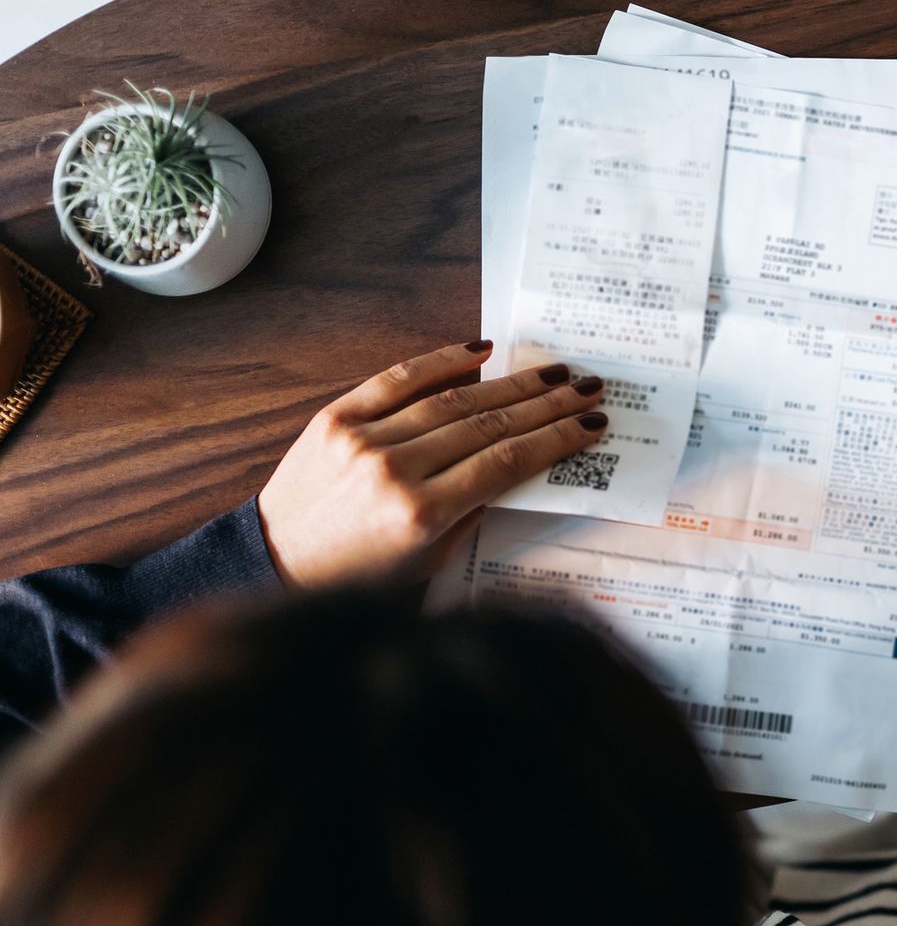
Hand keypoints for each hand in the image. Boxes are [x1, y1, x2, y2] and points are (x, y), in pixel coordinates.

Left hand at [257, 340, 606, 587]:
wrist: (275, 562)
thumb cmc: (358, 575)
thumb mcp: (429, 559)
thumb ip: (473, 510)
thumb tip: (520, 462)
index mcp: (421, 515)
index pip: (506, 462)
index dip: (556, 440)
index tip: (591, 426)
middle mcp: (394, 471)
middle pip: (489, 425)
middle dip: (547, 405)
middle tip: (587, 387)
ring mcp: (363, 440)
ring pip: (453, 400)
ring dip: (511, 384)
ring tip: (553, 371)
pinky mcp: (335, 418)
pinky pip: (397, 379)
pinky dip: (442, 361)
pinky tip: (482, 351)